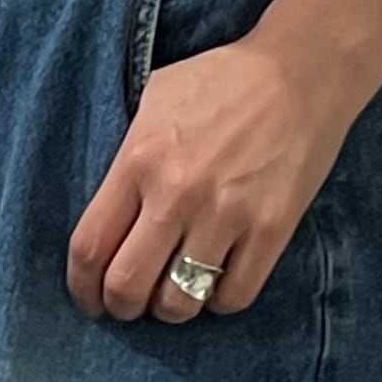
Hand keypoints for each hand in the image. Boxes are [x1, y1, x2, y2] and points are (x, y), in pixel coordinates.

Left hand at [69, 25, 374, 326]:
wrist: (300, 72)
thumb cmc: (221, 81)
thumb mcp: (154, 102)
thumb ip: (127, 157)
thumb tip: (108, 213)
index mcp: (139, 159)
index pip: (89, 246)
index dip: (81, 287)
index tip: (88, 297)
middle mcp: (177, 193)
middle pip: (127, 284)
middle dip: (120, 306)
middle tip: (127, 305)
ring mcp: (226, 214)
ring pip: (179, 301)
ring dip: (169, 308)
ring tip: (173, 295)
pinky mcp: (271, 229)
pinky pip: (233, 296)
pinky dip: (218, 301)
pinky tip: (217, 283)